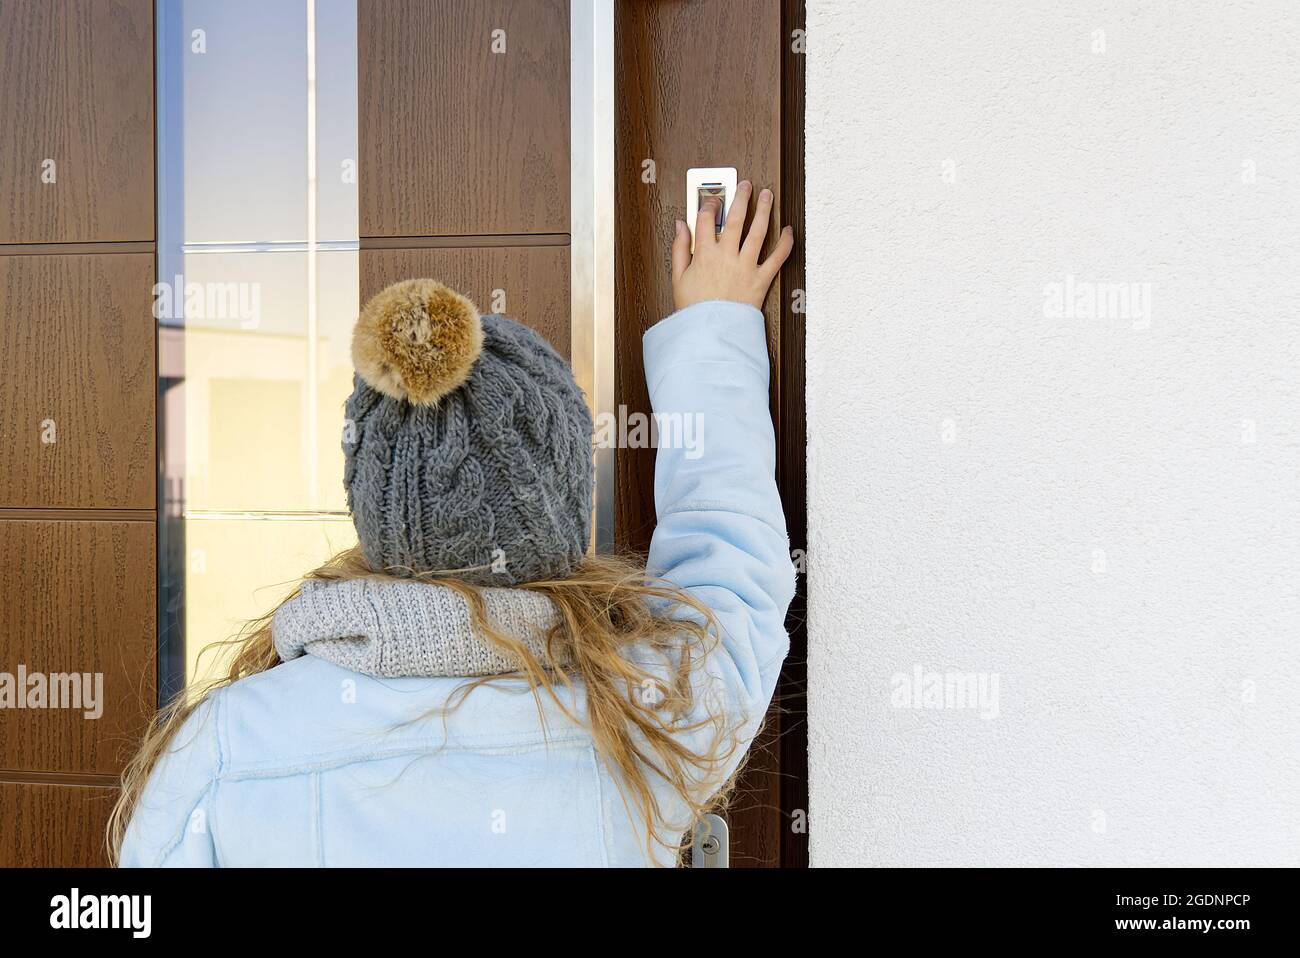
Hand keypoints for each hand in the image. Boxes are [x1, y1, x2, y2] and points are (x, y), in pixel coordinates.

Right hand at [671, 180, 794, 310]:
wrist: (711, 333)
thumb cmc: (694, 309)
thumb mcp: (678, 278)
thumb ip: (679, 248)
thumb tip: (680, 225)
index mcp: (704, 254)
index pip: (706, 219)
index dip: (709, 205)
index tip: (713, 200)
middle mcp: (726, 256)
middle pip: (736, 218)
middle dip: (741, 197)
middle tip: (746, 185)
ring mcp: (745, 266)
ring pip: (758, 231)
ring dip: (764, 210)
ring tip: (768, 195)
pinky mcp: (761, 280)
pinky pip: (777, 258)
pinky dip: (786, 243)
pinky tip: (789, 230)